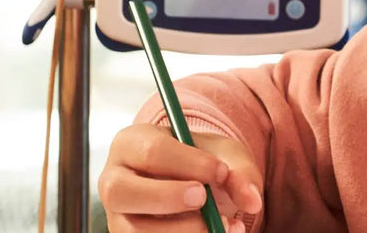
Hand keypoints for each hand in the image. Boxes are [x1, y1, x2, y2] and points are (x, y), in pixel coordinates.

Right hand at [99, 126, 263, 232]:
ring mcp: (116, 216)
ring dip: (180, 231)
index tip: (220, 172)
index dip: (188, 163)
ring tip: (220, 225)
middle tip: (204, 198)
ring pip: (134, 230)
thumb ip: (238, 172)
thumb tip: (252, 200)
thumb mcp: (222, 154)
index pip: (151, 151)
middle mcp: (113, 180)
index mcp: (132, 142)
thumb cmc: (201, 160)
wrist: (193, 182)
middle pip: (123, 191)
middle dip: (168, 197)